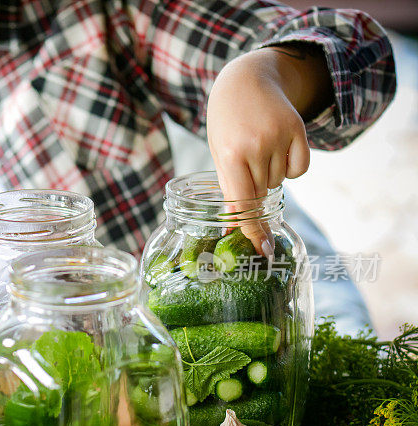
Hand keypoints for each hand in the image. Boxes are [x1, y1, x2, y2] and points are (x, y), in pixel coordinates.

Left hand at [206, 45, 331, 253]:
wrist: (244, 81)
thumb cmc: (226, 124)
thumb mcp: (219, 154)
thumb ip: (230, 188)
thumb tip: (237, 225)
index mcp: (229, 155)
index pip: (242, 203)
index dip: (251, 229)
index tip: (262, 249)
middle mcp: (255, 147)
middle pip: (261, 194)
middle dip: (253, 188)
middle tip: (245, 162)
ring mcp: (278, 137)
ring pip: (280, 182)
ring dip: (270, 174)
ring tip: (258, 148)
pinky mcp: (297, 130)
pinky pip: (300, 169)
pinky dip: (291, 167)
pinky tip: (278, 148)